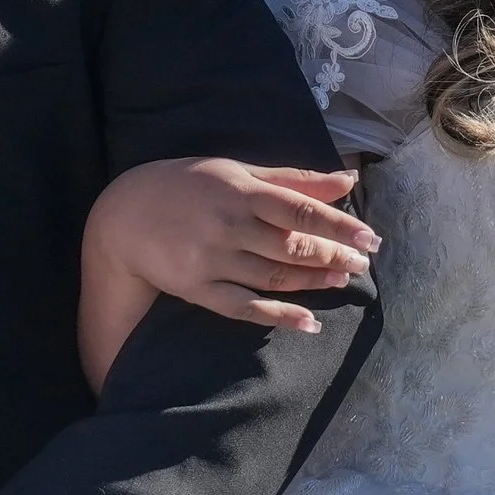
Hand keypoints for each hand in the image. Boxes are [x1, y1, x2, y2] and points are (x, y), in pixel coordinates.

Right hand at [86, 155, 377, 334]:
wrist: (125, 215)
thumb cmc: (190, 186)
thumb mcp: (239, 172)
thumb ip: (294, 180)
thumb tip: (348, 179)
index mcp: (241, 192)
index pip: (300, 210)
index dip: (338, 225)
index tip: (369, 237)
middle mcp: (229, 226)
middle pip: (291, 246)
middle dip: (333, 255)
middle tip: (364, 262)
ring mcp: (213, 261)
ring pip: (274, 277)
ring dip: (313, 282)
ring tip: (343, 280)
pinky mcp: (199, 289)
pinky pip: (246, 308)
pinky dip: (280, 316)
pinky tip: (310, 321)